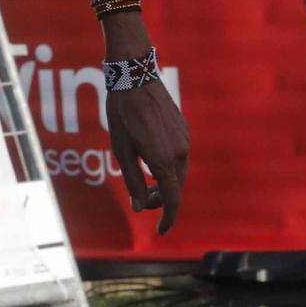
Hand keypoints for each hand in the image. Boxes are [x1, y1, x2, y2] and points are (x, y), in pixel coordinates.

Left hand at [107, 81, 188, 232]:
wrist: (134, 76)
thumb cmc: (122, 112)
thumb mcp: (121, 148)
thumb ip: (132, 180)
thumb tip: (140, 207)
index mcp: (163, 159)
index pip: (172, 199)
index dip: (167, 218)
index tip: (160, 230)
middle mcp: (180, 151)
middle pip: (176, 187)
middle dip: (162, 199)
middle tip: (143, 200)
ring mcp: (184, 139)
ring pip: (179, 171)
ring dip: (165, 182)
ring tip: (146, 182)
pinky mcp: (184, 129)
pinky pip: (179, 155)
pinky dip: (169, 166)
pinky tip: (152, 159)